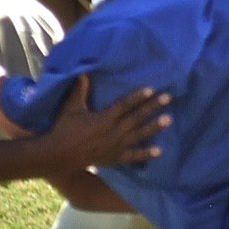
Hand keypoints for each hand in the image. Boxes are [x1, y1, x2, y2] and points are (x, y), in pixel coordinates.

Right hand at [40, 76, 170, 171]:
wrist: (59, 156)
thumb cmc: (63, 129)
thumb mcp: (71, 107)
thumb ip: (80, 89)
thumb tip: (84, 71)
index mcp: (104, 118)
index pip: (125, 105)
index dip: (138, 96)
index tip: (151, 89)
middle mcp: (113, 132)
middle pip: (136, 117)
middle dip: (152, 107)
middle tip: (168, 98)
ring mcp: (115, 146)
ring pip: (138, 135)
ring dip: (154, 127)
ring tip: (168, 119)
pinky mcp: (114, 158)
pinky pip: (132, 156)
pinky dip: (145, 154)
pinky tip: (159, 151)